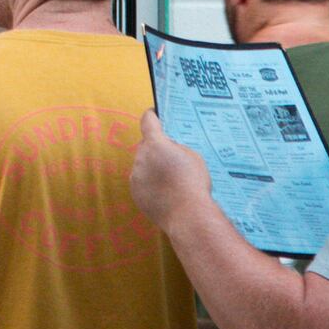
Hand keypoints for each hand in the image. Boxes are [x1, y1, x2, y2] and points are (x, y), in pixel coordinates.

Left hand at [127, 113, 213, 227]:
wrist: (187, 214)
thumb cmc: (193, 182)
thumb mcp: (192, 156)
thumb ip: (176, 148)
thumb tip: (168, 148)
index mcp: (156, 143)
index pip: (148, 121)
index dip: (151, 116)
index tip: (153, 114)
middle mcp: (141, 157)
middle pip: (145, 146)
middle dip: (155, 148)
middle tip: (171, 158)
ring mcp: (135, 176)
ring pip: (142, 165)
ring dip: (152, 167)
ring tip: (170, 179)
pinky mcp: (135, 192)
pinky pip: (141, 181)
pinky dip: (149, 183)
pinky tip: (164, 191)